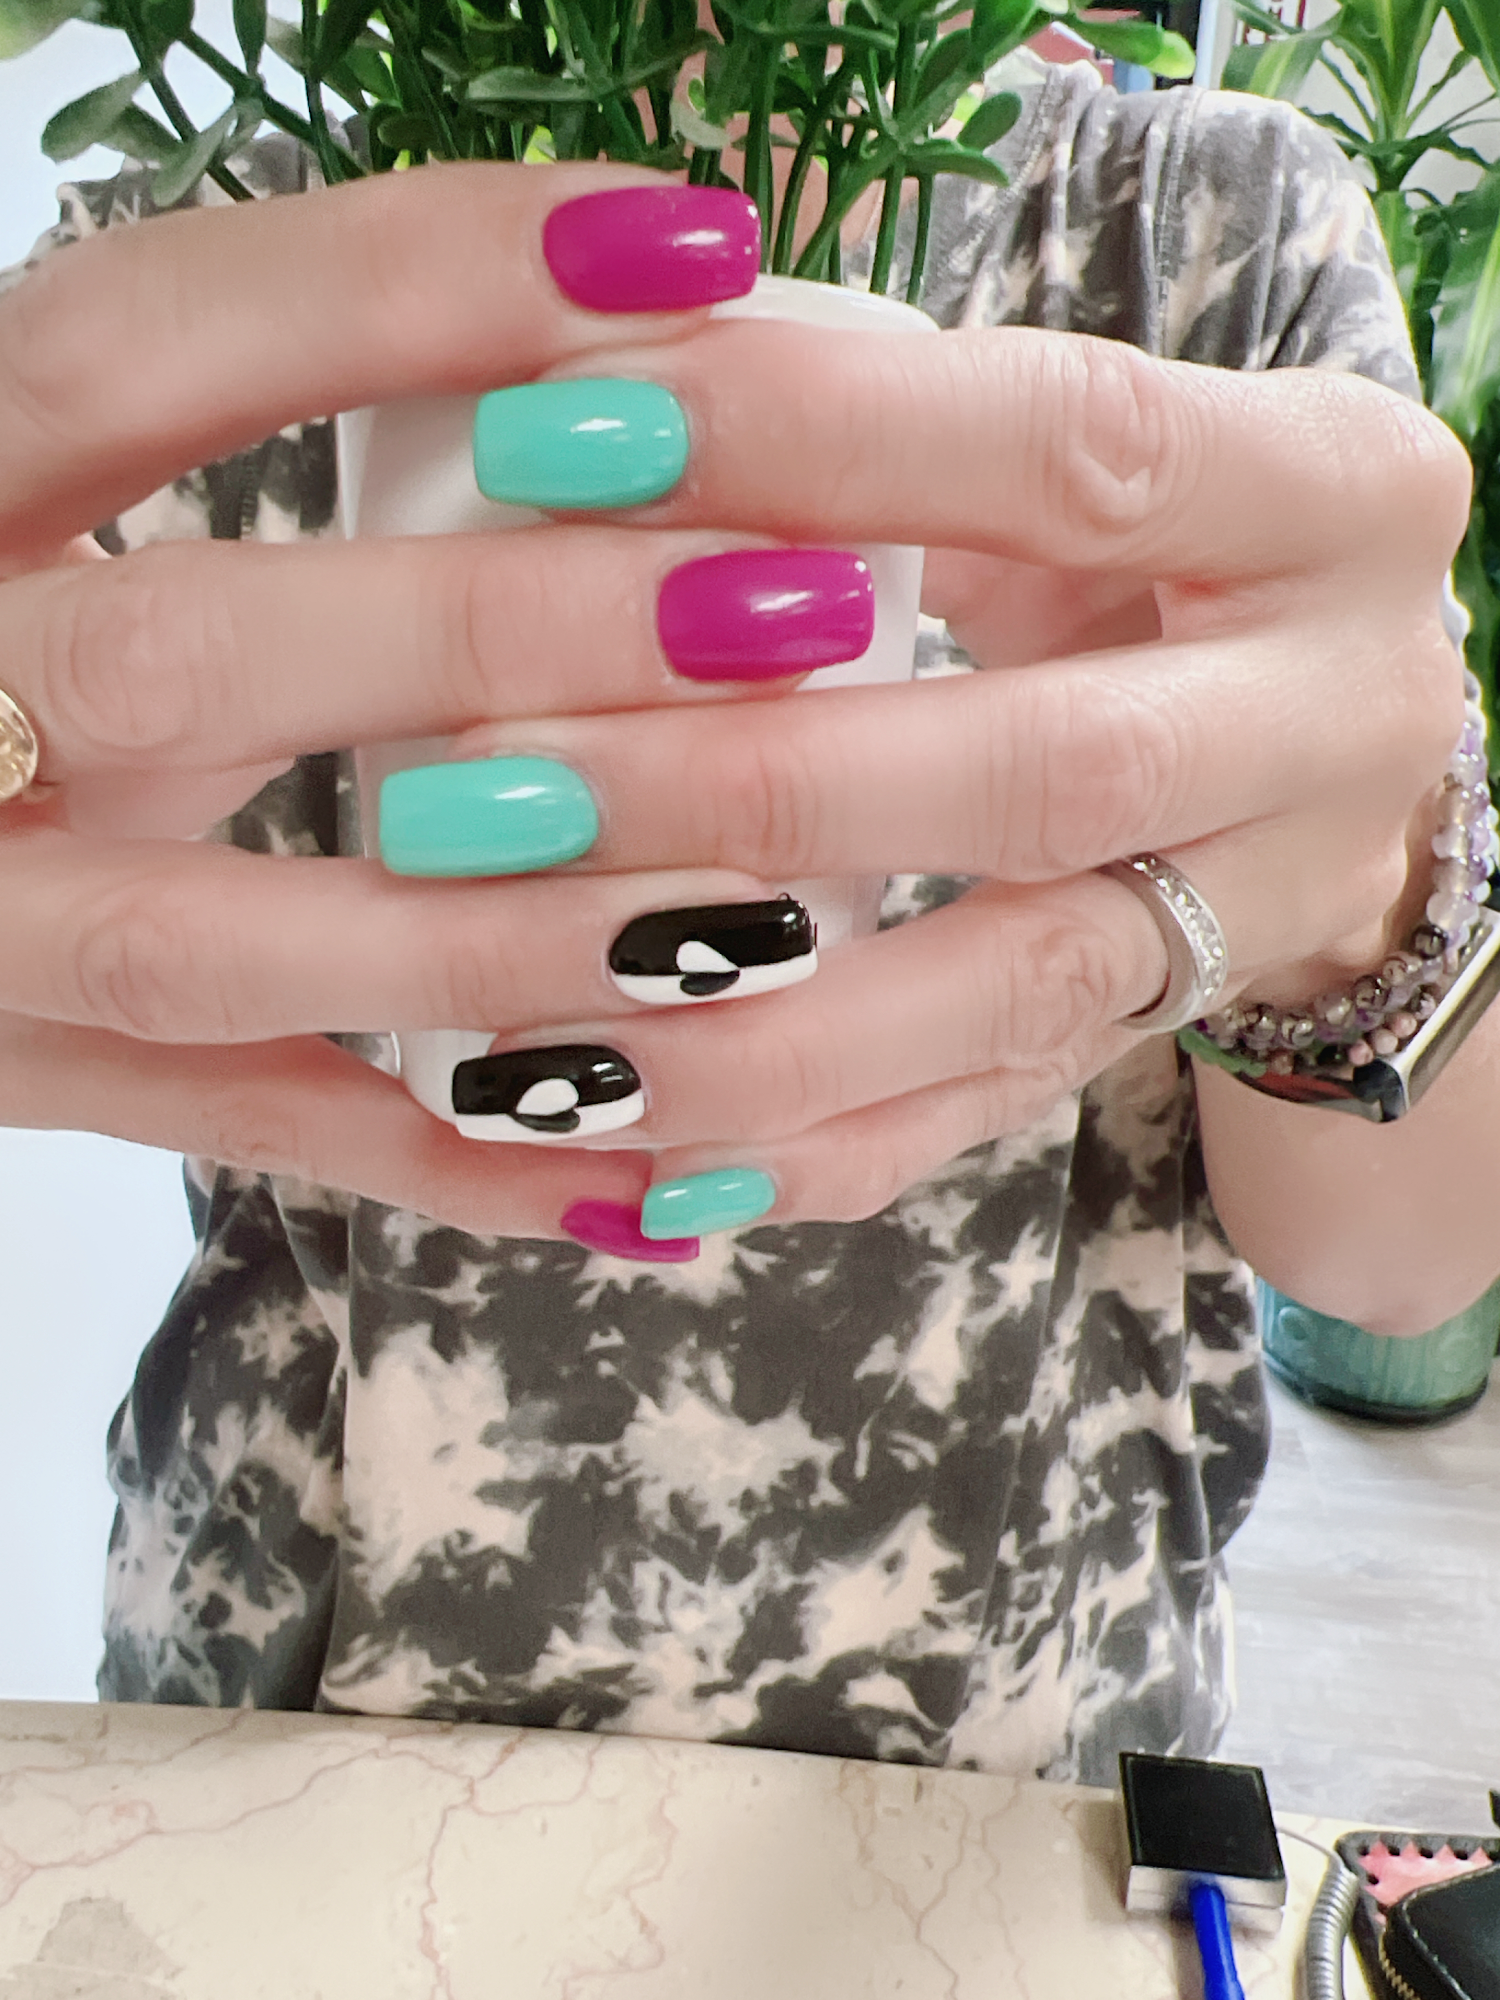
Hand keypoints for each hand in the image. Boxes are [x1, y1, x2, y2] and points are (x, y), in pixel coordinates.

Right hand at [0, 163, 792, 1236]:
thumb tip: (632, 347)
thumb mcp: (70, 477)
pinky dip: (442, 1157)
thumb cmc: (2, 612)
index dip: (405, 280)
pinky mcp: (8, 1073)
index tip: (683, 254)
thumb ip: (248, 410)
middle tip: (784, 610)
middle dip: (495, 631)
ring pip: (198, 944)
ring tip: (756, 925)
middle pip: (180, 655)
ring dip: (490, 936)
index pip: (140, 339)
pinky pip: (232, 1136)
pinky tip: (646, 1164)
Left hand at [449, 305, 1470, 1223]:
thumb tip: (584, 408)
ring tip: (529, 1032)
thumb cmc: (1148, 545)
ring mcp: (1263, 910)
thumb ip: (884, 442)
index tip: (557, 434)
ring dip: (759, 1025)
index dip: (815, 442)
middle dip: (753, 784)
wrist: (1331, 736)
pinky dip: (801, 1147)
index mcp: (1331, 501)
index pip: (1071, 451)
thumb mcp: (1068, 448)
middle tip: (492, 786)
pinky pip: (982, 1122)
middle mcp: (1334, 719)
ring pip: (1018, 993)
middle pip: (1049, 769)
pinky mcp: (1161, 1037)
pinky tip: (631, 1161)